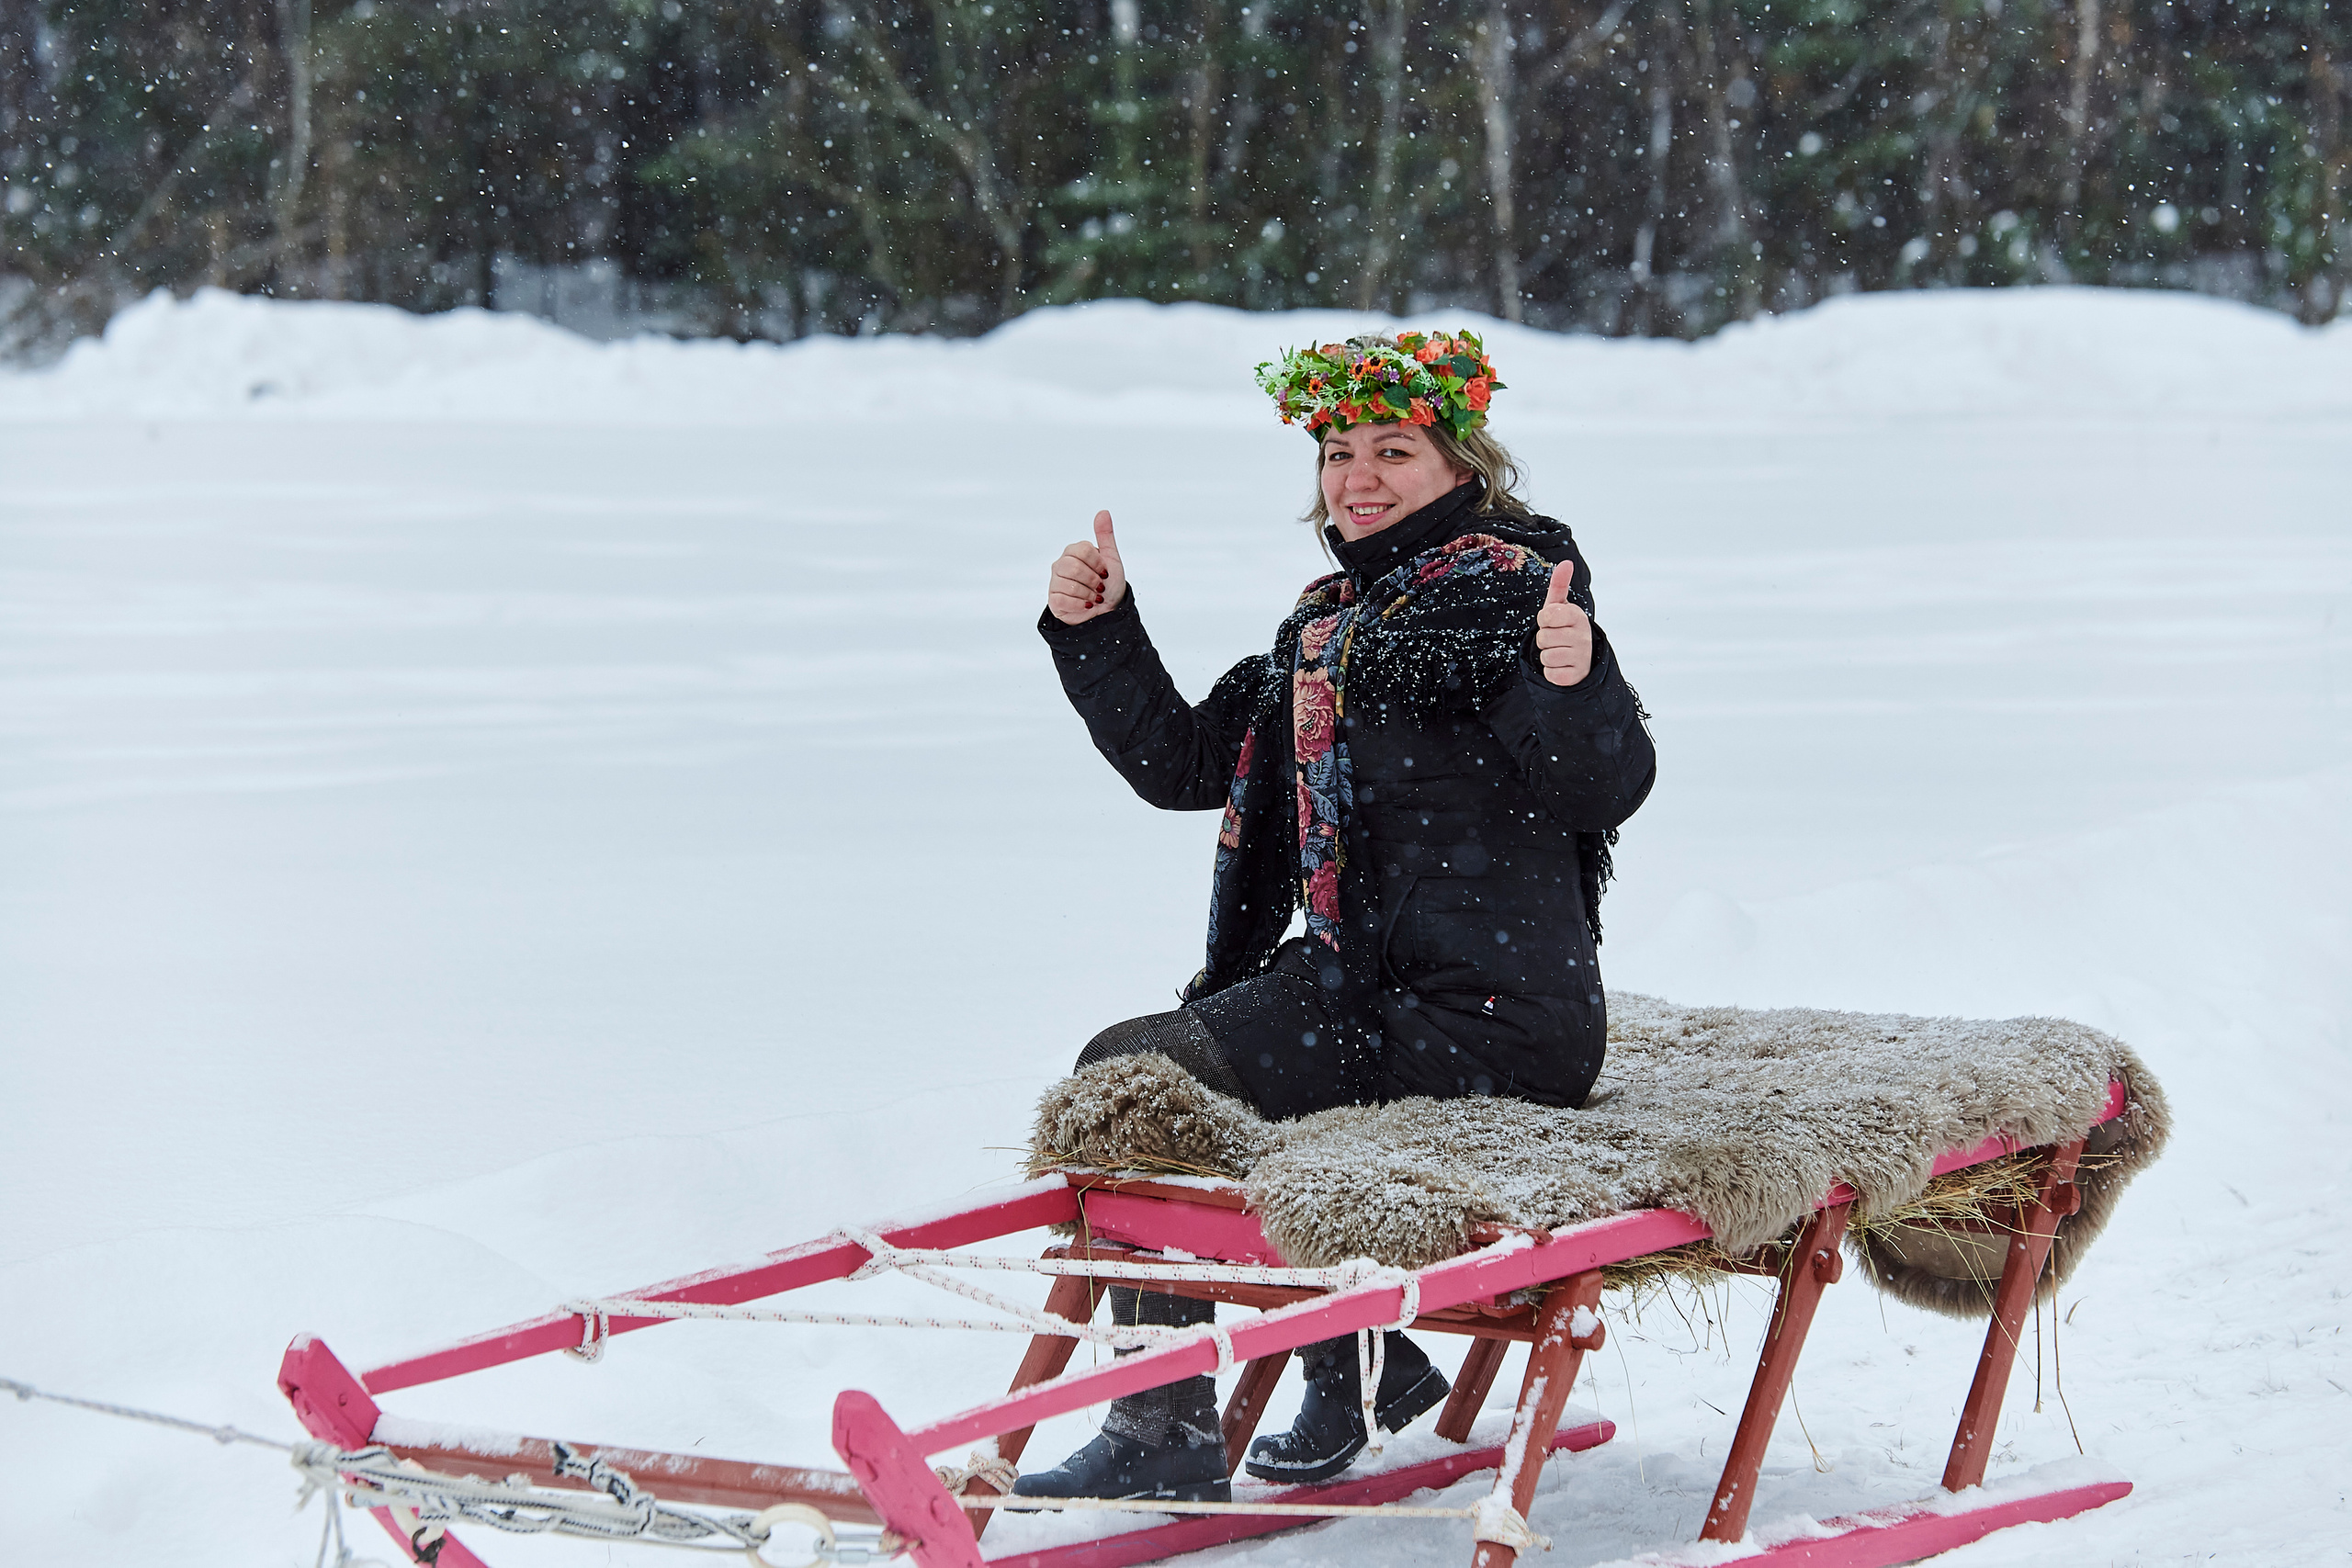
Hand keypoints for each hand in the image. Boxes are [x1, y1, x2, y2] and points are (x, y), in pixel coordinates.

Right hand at [1046, 510, 1127, 626]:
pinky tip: (1085, 606)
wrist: (1107, 613)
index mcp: (1074, 552)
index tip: (1104, 572)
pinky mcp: (1053, 600)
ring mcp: (1055, 582)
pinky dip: (1080, 605)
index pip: (1082, 550)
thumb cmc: (1109, 586)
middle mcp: (1061, 565)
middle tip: (1099, 587)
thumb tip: (1103, 512)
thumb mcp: (1111, 559)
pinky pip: (1063, 600)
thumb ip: (1105, 536)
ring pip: (1068, 584)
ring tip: (1093, 597)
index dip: (1097, 563)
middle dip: (1092, 580)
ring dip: (1088, 594)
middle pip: (1073, 567)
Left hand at [1534, 560, 1592, 686]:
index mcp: (1578, 616)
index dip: (1544, 620)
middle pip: (1543, 637)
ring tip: (1559, 652)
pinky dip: (1551, 672)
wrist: (1579, 658)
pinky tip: (1562, 666)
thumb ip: (1559, 585)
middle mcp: (1583, 636)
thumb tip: (1566, 562)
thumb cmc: (1564, 628)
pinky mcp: (1576, 676)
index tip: (1552, 621)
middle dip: (1544, 639)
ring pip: (1546, 656)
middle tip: (1556, 639)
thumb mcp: (1560, 607)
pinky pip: (1551, 674)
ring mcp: (1582, 657)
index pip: (1547, 615)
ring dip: (1547, 656)